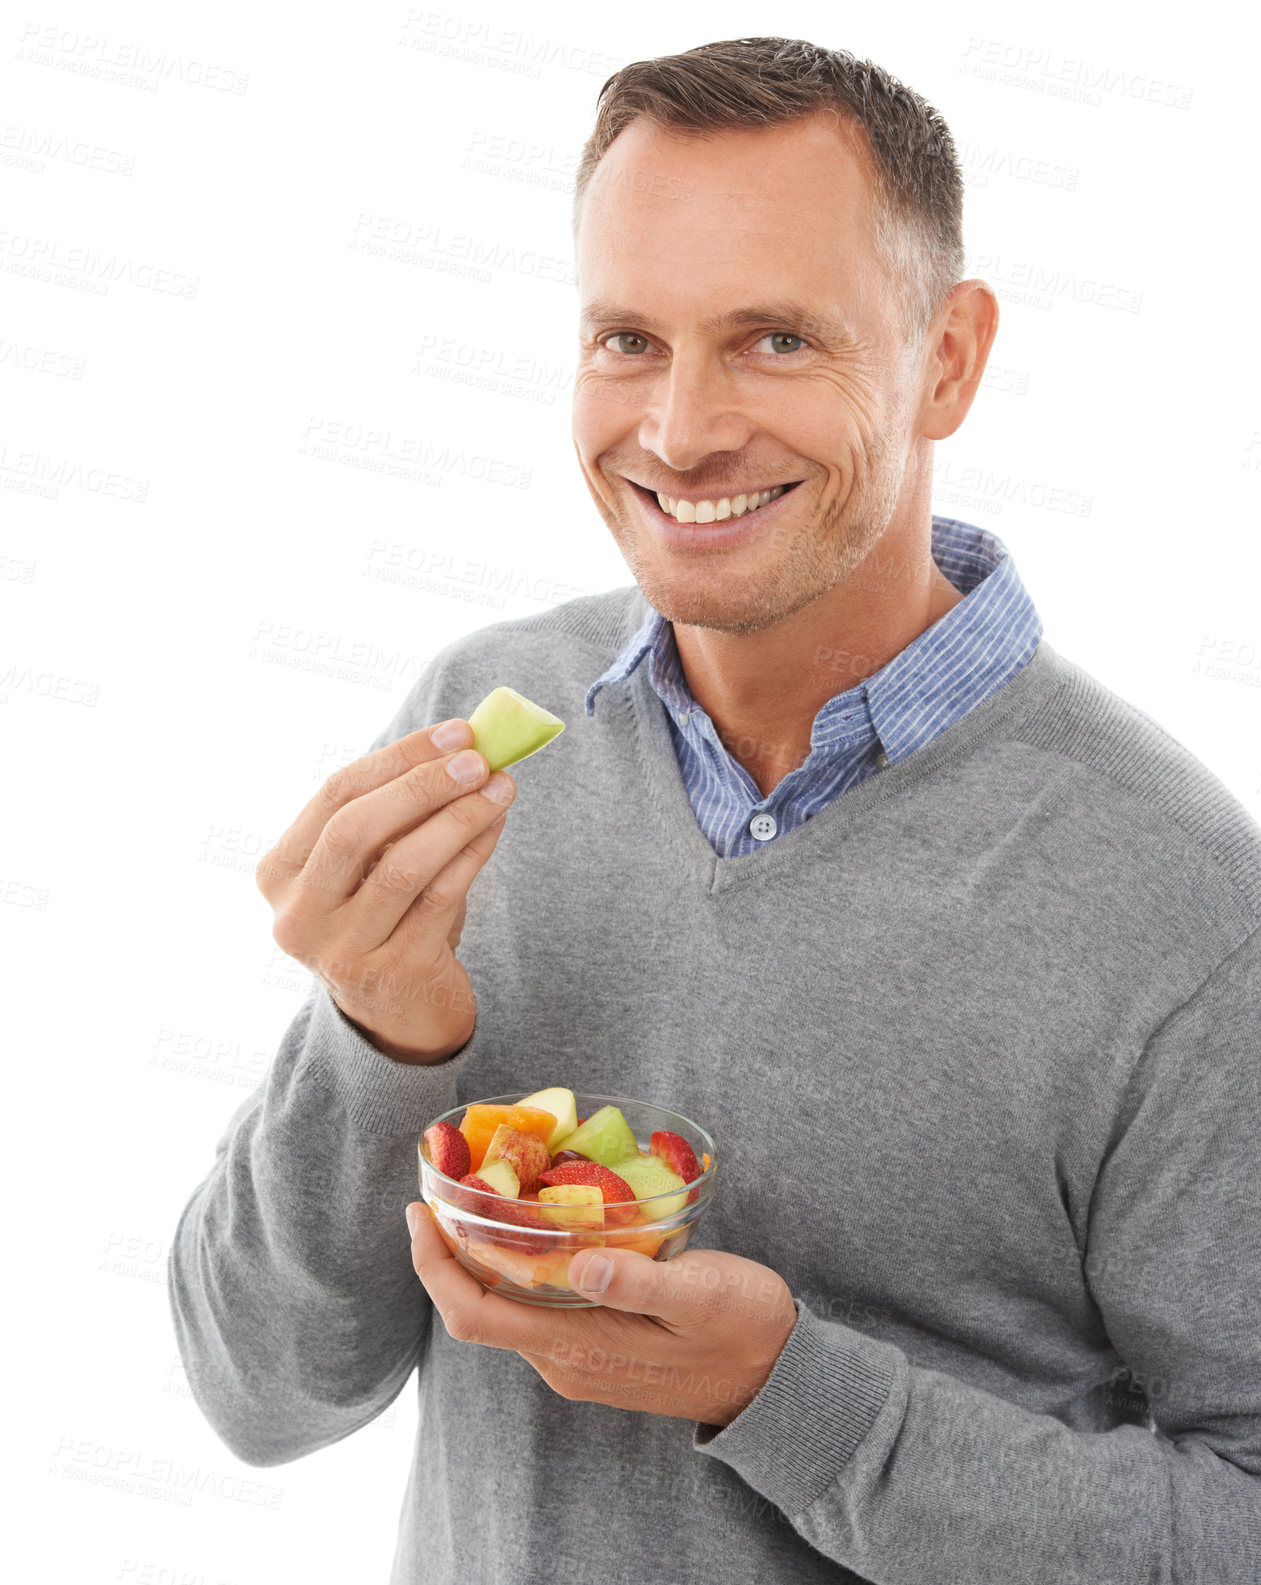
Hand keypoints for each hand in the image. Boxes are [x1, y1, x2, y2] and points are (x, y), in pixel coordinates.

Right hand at [256, 720, 514, 1061]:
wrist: (402, 1014)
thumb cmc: (388, 917)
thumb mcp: (370, 865)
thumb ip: (396, 811)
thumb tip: (461, 745)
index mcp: (280, 873)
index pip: (335, 794)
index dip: (399, 758)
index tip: (457, 732)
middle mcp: (297, 915)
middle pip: (355, 829)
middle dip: (422, 785)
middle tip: (478, 760)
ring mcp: (341, 950)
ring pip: (401, 867)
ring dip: (457, 818)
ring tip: (500, 789)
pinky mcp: (392, 974)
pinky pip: (439, 899)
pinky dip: (471, 855)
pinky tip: (495, 827)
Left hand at [406, 1202, 798, 1426]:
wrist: (777, 1381)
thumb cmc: (744, 1329)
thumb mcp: (699, 1294)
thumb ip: (638, 1280)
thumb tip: (580, 1261)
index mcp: (577, 1347)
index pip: (473, 1314)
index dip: (434, 1267)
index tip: (418, 1214)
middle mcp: (564, 1360)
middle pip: (479, 1307)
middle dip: (450, 1251)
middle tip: (446, 1188)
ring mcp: (580, 1359)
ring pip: (507, 1307)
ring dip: (483, 1257)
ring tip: (484, 1196)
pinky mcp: (598, 1350)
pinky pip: (536, 1310)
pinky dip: (519, 1268)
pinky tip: (535, 1229)